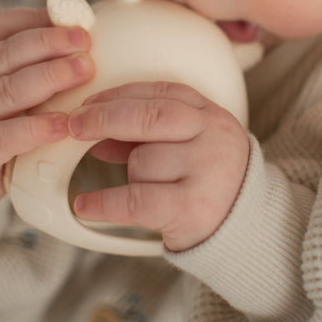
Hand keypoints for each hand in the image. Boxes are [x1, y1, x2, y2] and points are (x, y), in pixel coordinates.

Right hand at [0, 8, 93, 203]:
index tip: (74, 20)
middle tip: (85, 42)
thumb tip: (79, 48)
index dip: (37, 20)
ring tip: (83, 71)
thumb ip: (27, 67)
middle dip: (49, 43)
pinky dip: (34, 129)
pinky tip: (62, 125)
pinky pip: (3, 137)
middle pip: (6, 55)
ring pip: (7, 91)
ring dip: (49, 77)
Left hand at [68, 81, 249, 251]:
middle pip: (151, 116)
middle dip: (105, 117)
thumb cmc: (207, 183)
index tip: (88, 102)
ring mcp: (206, 171)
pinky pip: (136, 200)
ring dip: (130, 174)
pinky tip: (85, 206)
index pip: (161, 92)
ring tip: (142, 187)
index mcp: (211, 115)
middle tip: (74, 125)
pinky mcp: (193, 207)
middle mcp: (213, 136)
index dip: (119, 94)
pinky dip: (104, 203)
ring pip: (143, 160)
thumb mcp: (186, 148)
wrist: (247, 230)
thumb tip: (94, 133)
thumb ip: (146, 136)